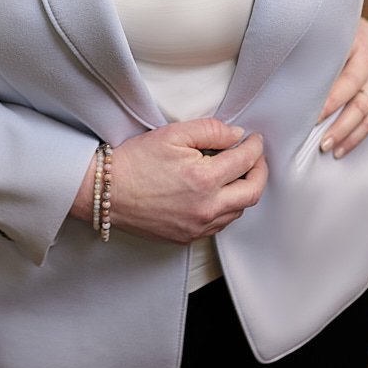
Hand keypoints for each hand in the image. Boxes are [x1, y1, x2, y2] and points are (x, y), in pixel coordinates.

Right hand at [71, 118, 265, 243]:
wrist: (107, 191)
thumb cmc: (135, 162)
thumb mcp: (173, 134)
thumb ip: (210, 131)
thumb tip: (236, 135)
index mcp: (204, 179)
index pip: (246, 161)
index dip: (255, 147)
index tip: (255, 139)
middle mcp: (206, 208)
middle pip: (252, 192)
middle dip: (260, 171)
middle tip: (256, 157)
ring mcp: (198, 226)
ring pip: (238, 210)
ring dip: (244, 190)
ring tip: (237, 173)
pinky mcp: (188, 236)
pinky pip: (220, 224)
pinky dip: (227, 207)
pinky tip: (218, 193)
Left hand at [317, 18, 367, 158]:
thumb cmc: (362, 44)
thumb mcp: (348, 33)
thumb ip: (326, 43)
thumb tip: (290, 55)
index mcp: (356, 43)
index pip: (338, 58)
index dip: (323, 75)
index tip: (305, 93)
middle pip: (350, 87)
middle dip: (330, 107)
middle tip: (311, 123)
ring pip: (361, 110)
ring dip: (342, 130)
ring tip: (324, 145)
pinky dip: (355, 138)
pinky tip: (339, 150)